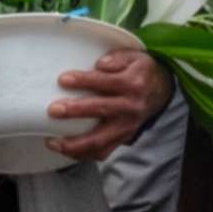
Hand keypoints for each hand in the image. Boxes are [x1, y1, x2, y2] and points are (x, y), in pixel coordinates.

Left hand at [44, 47, 170, 160]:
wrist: (160, 92)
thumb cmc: (139, 72)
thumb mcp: (134, 57)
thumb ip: (117, 58)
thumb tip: (100, 65)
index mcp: (133, 84)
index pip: (106, 82)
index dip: (84, 80)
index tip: (63, 79)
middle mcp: (130, 107)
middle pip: (101, 110)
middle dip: (75, 111)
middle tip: (53, 110)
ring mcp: (127, 127)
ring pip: (100, 140)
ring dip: (75, 144)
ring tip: (52, 142)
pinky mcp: (123, 139)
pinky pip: (102, 152)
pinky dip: (82, 155)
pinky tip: (65, 150)